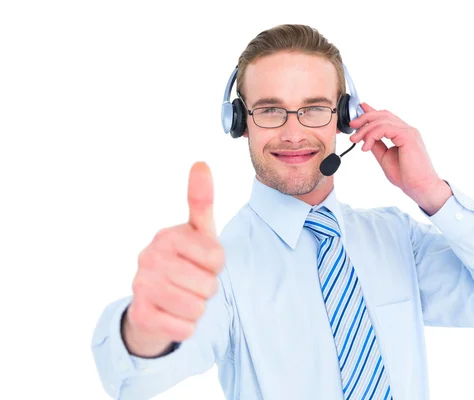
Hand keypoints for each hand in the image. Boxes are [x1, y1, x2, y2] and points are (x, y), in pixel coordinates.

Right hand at [125, 162, 224, 354]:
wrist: (153, 303)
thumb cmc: (183, 263)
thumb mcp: (197, 233)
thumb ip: (201, 201)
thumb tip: (201, 163)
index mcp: (167, 236)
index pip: (217, 258)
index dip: (217, 266)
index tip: (203, 263)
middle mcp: (149, 257)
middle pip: (208, 285)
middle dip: (207, 289)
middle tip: (191, 283)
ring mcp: (141, 286)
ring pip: (197, 308)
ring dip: (197, 308)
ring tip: (183, 297)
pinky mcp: (140, 315)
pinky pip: (185, 328)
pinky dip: (186, 327)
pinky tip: (173, 315)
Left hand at [349, 102, 446, 204]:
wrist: (420, 187)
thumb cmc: (406, 175)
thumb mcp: (385, 157)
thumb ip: (377, 145)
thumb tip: (365, 137)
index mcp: (403, 134)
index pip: (386, 118)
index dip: (371, 112)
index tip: (358, 113)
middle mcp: (407, 130)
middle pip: (383, 115)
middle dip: (365, 118)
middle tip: (352, 126)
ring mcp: (408, 131)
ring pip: (382, 120)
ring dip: (365, 129)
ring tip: (355, 140)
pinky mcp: (408, 136)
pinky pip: (385, 128)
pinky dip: (372, 135)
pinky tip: (366, 146)